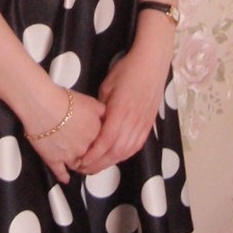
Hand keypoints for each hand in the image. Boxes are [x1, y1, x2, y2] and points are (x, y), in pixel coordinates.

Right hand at [26, 89, 104, 183]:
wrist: (42, 104)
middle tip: (86, 152)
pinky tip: (65, 178)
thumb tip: (107, 117)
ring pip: (77, 165)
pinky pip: (60, 172)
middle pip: (91, 156)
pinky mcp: (54, 160)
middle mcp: (85, 148)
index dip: (100, 146)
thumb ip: (102, 112)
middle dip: (89, 155)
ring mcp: (69, 156)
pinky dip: (63, 176)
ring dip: (78, 165)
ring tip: (76, 162)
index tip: (99, 146)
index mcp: (96, 135)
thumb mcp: (90, 102)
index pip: (103, 145)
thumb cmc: (63, 100)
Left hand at [77, 48, 167, 173]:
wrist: (151, 63)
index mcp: (120, 111)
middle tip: (83, 169)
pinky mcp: (149, 124)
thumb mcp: (107, 87)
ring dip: (111, 162)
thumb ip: (101, 109)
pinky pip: (137, 146)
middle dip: (99, 163)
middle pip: (116, 151)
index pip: (106, 140)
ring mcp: (143, 124)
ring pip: (127, 151)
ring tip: (96, 167)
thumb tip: (94, 125)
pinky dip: (125, 155)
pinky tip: (115, 158)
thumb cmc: (126, 71)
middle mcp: (133, 121)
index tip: (81, 161)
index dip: (93, 154)